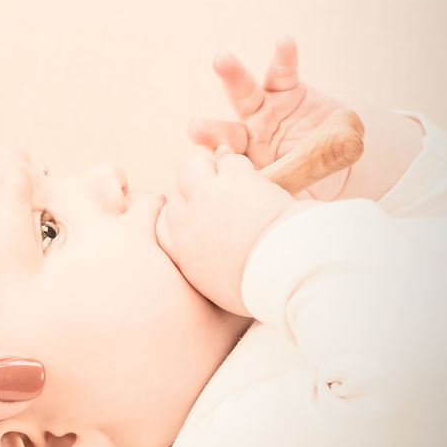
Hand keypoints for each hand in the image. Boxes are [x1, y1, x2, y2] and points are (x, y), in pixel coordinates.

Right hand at [156, 147, 310, 314]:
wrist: (283, 272)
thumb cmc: (258, 286)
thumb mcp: (216, 287)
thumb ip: (201, 266)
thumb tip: (204, 260)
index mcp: (179, 249)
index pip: (163, 221)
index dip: (179, 212)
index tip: (195, 212)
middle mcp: (185, 220)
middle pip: (176, 191)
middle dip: (193, 188)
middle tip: (215, 191)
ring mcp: (207, 195)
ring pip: (194, 166)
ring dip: (211, 168)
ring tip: (232, 178)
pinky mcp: (232, 179)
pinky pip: (228, 160)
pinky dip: (240, 166)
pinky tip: (255, 179)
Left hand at [188, 37, 347, 198]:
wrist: (338, 158)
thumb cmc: (315, 180)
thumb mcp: (306, 192)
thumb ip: (303, 191)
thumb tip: (310, 204)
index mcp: (246, 168)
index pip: (228, 170)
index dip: (220, 169)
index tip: (212, 169)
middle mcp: (249, 137)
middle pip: (225, 133)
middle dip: (209, 130)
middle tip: (194, 128)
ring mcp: (266, 111)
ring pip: (245, 94)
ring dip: (232, 76)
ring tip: (222, 59)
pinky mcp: (287, 89)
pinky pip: (283, 72)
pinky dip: (284, 57)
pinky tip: (285, 41)